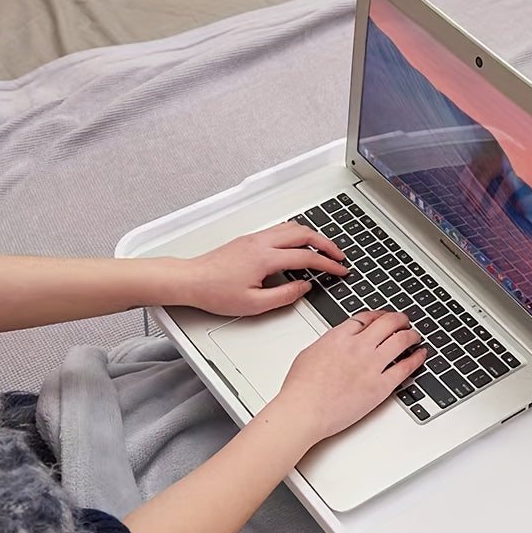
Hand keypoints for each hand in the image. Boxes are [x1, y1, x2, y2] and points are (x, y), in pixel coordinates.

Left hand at [179, 222, 346, 315]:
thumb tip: (304, 287)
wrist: (190, 280)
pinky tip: (300, 245)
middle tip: (339, 256)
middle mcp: (261, 242)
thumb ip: (284, 295)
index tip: (340, 269)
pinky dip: (297, 235)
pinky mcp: (249, 240)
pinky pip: (280, 230)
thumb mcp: (254, 304)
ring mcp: (254, 238)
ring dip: (312, 236)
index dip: (328, 264)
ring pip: (292, 228)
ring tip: (324, 249)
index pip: (306, 257)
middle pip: (304, 234)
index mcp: (265, 257)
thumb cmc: (215, 292)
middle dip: (326, 244)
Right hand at [268, 310, 426, 443]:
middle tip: (404, 321)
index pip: (366, 318)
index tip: (383, 317)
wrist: (304, 410)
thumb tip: (335, 344)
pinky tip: (421, 355)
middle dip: (399, 320)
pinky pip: (406, 367)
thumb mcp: (309, 354)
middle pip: (387, 323)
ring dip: (411, 335)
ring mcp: (372, 365)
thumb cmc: (300, 389)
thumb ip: (328, 345)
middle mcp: (358, 346)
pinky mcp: (381, 385)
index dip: (379, 315)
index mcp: (339, 336)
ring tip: (415, 336)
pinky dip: (417, 358)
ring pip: (401, 340)